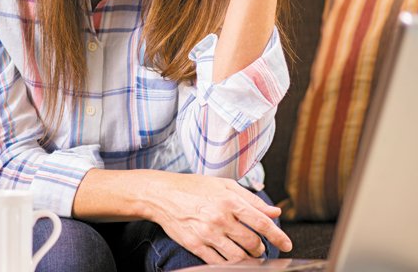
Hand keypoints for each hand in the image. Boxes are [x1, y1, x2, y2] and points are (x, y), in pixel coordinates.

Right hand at [148, 172, 291, 263]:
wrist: (161, 195)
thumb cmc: (193, 187)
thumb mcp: (224, 185)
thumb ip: (251, 199)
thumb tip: (275, 212)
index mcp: (230, 201)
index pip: (262, 223)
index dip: (278, 236)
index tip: (287, 244)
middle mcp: (220, 218)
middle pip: (253, 243)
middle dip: (260, 248)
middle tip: (259, 247)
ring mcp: (207, 233)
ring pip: (238, 257)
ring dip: (249, 259)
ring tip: (248, 255)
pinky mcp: (195, 245)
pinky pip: (218, 262)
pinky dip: (230, 263)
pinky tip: (231, 259)